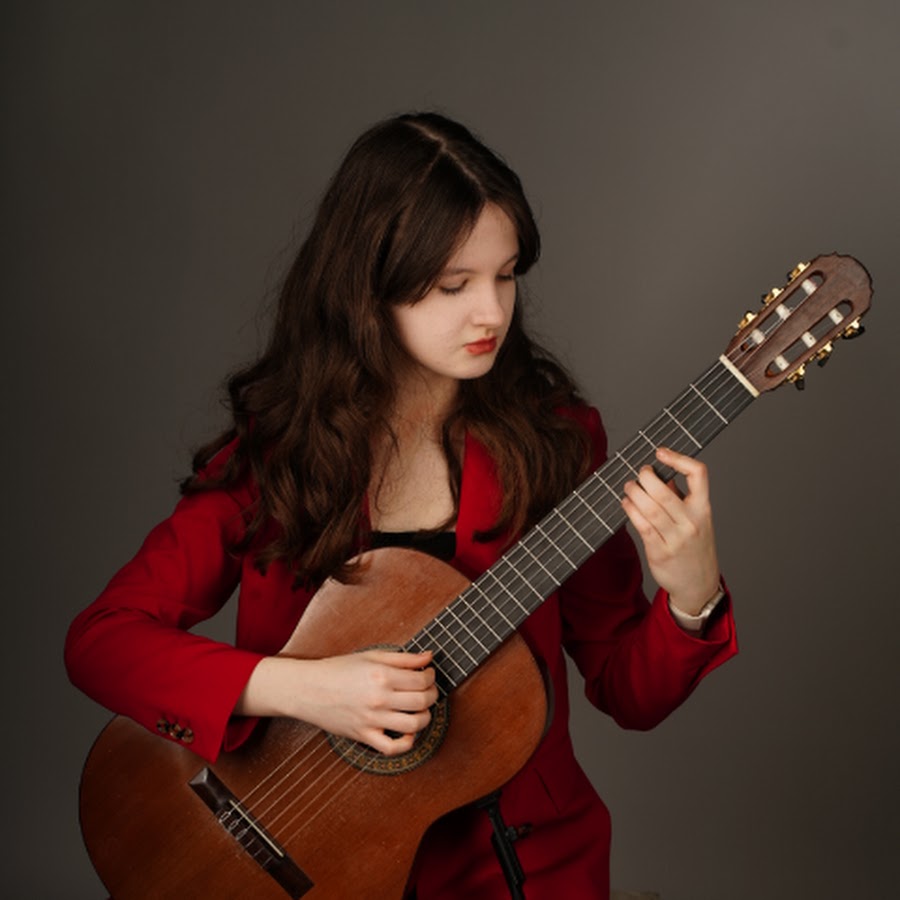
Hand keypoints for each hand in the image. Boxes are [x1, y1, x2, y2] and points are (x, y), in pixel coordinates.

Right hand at [237, 649, 437, 755]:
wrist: (308, 689)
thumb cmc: (338, 669)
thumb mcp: (371, 656)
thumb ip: (403, 658)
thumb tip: (429, 656)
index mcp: (382, 675)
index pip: (422, 680)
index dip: (431, 677)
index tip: (428, 675)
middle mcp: (379, 698)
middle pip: (422, 702)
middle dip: (432, 695)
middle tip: (427, 690)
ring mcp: (372, 720)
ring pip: (414, 725)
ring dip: (424, 717)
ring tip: (419, 710)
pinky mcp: (363, 736)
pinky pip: (392, 748)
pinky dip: (407, 743)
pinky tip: (407, 732)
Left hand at [621, 447, 720, 614]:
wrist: (699, 584)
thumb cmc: (695, 546)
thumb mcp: (698, 519)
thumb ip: (681, 497)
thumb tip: (661, 474)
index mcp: (703, 509)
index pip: (698, 474)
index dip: (678, 458)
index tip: (660, 452)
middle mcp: (691, 522)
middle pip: (663, 491)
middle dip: (645, 477)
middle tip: (640, 473)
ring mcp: (675, 538)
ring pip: (649, 507)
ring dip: (633, 492)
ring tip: (629, 486)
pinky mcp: (659, 551)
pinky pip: (641, 525)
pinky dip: (630, 510)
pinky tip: (626, 503)